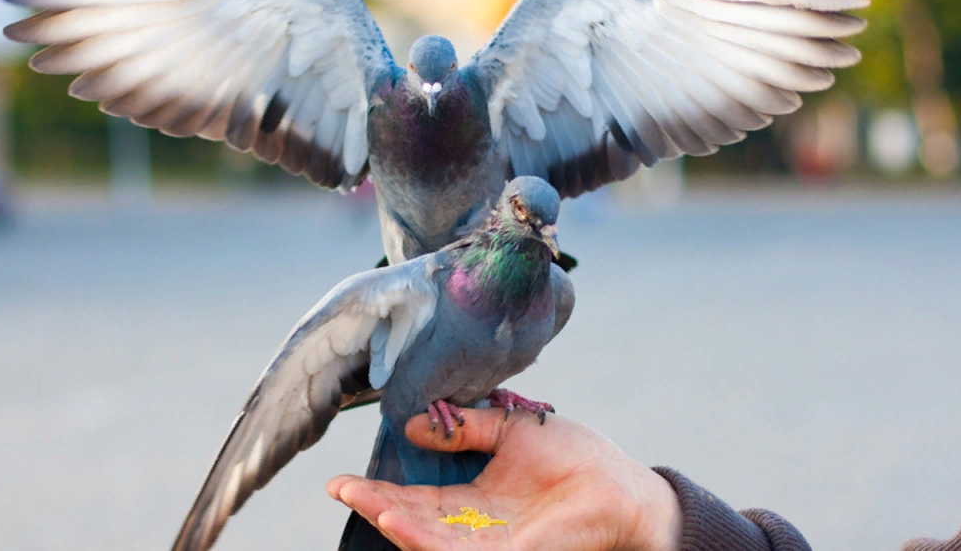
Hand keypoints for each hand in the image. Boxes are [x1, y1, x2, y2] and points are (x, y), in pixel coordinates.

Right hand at [327, 408, 681, 550]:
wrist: (622, 486)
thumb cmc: (576, 456)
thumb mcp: (511, 430)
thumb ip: (466, 427)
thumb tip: (416, 422)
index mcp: (477, 498)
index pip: (419, 499)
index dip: (383, 489)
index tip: (345, 478)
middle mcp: (476, 527)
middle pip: (414, 521)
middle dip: (375, 505)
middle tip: (338, 488)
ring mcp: (489, 545)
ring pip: (428, 539)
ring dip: (392, 521)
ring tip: (361, 499)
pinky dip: (422, 538)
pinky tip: (397, 520)